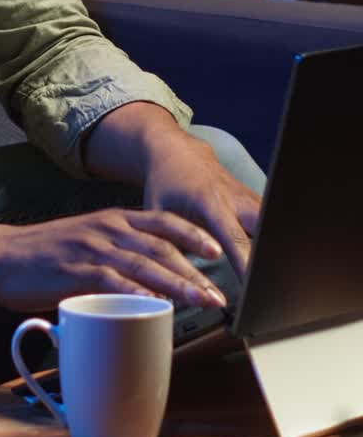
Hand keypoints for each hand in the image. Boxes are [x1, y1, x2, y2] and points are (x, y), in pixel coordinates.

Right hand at [0, 207, 228, 312]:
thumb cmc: (43, 255)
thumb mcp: (86, 242)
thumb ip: (116, 253)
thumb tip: (149, 278)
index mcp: (112, 220)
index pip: (163, 222)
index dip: (193, 235)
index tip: (218, 251)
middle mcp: (107, 229)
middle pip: (162, 247)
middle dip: (195, 271)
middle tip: (219, 293)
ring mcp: (92, 250)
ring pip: (145, 265)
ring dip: (178, 284)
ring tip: (202, 301)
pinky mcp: (76, 272)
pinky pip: (114, 282)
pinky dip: (138, 294)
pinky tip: (156, 306)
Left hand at [83, 103, 261, 278]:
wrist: (176, 151)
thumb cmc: (165, 184)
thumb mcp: (158, 212)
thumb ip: (168, 244)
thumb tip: (172, 281)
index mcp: (210, 200)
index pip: (234, 237)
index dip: (246, 262)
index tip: (253, 284)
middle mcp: (234, 197)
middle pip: (264, 227)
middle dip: (270, 255)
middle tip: (272, 284)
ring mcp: (247, 195)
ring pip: (270, 222)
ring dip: (273, 247)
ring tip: (278, 277)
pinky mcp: (253, 198)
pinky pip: (268, 219)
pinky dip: (270, 238)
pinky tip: (275, 260)